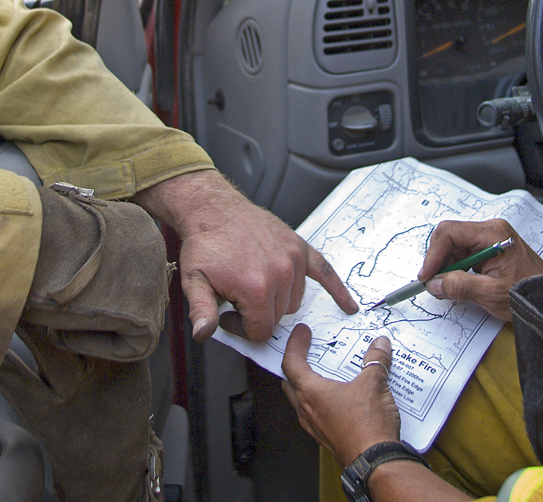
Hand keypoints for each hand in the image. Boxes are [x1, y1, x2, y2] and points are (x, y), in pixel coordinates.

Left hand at [134, 171, 358, 340]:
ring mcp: (293, 259)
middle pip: (278, 317)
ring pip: (293, 301)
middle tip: (236, 299)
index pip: (261, 331)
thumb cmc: (204, 244)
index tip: (228, 315)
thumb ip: (202, 313)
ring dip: (277, 300)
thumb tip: (203, 334)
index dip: (242, 328)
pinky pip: (324, 271)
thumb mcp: (194, 282)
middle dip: (257, 314)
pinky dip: (337, 290)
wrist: (214, 209)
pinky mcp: (299, 246)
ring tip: (253, 285)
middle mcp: (280, 274)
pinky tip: (348, 305)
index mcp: (256, 288)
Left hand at [280, 324, 400, 465]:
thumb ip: (375, 360)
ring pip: (302, 400)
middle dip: (296, 365)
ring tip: (325, 373)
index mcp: (311, 393)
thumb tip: (380, 344)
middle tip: (306, 352)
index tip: (301, 333)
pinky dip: (322, 401)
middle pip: (291, 382)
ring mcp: (315, 426)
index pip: (291, 363)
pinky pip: (316, 414)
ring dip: (309, 385)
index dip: (294, 345)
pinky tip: (340, 398)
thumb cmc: (368, 425)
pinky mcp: (326, 437)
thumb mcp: (374, 384)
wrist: (376, 462)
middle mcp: (307, 410)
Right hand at [419, 219, 542, 321]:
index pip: (450, 233)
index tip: (427, 276)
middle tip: (434, 284)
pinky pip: (464, 252)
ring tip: (447, 286)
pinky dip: (456, 267)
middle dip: (438, 261)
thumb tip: (435, 283)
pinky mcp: (489, 247)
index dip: (433, 255)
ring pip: (454, 245)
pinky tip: (458, 282)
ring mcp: (490, 238)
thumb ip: (460, 286)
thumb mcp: (492, 293)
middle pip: (450, 237)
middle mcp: (490, 230)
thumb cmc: (529, 293)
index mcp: (492, 234)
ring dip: (446, 266)